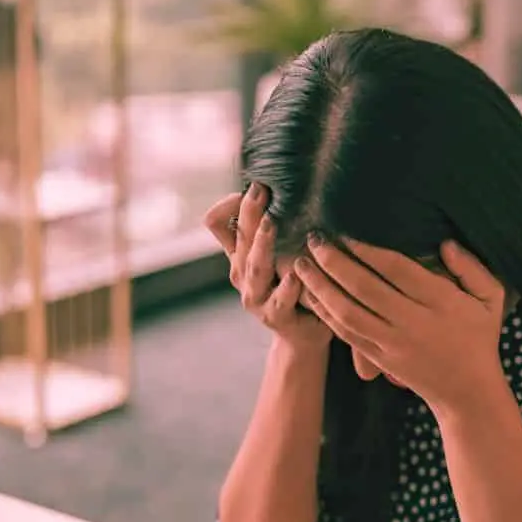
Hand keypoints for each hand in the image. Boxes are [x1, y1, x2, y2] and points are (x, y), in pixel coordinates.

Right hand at [204, 185, 330, 351]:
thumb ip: (264, 228)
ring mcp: (257, 299)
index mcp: (239, 256)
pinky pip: (279, 302)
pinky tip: (295, 274)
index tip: (255, 187)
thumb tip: (263, 187)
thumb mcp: (274, 256)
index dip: (231, 205)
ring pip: (255, 269)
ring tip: (272, 223)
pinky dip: (287, 288)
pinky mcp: (276, 318)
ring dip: (263, 245)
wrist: (302, 335)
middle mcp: (242, 276)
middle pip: (240, 241)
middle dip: (250, 214)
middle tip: (260, 191)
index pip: (219, 223)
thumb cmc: (291, 289)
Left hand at [296, 237, 507, 412]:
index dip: (368, 250)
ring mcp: (393, 344)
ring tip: (301, 265)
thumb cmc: (478, 337)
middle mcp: (413, 323)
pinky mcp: (380, 359)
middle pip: (366, 289)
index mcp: (440, 303)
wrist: (467, 392)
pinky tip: (310, 295)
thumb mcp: (491, 298)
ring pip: (349, 313)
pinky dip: (326, 314)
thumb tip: (445, 243)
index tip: (345, 230)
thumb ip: (471, 268)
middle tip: (314, 239)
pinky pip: (347, 334)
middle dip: (335, 263)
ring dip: (322, 288)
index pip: (398, 271)